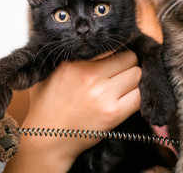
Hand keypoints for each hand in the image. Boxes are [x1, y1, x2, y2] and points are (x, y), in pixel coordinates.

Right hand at [4, 51, 140, 171]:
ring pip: (137, 75)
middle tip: (119, 73)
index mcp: (73, 63)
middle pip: (128, 58)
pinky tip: (125, 99)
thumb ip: (63, 59)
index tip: (115, 55)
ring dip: (132, 80)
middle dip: (126, 64)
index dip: (115, 51)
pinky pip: (139, 97)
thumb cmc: (45, 106)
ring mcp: (103, 94)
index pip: (110, 46)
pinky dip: (136, 96)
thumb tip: (82, 47)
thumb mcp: (47, 75)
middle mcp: (89, 75)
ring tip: (121, 87)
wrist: (47, 137)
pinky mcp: (113, 113)